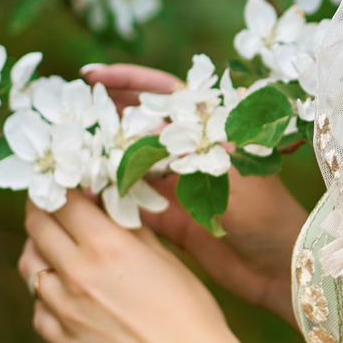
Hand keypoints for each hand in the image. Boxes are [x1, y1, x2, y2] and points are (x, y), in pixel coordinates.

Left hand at [19, 190, 233, 342]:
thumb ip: (126, 225)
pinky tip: (63, 294)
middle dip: (40, 211)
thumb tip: (103, 202)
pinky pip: (38, 310)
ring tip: (54, 250)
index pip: (60, 200)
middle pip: (36, 228)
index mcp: (105, 245)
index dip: (56, 186)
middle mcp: (76, 273)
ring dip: (38, 251)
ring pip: (28, 267)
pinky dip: (45, 296)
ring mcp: (65, 310)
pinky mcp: (65, 340)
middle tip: (50, 207)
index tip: (58, 183)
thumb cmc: (188, 308)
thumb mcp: (161, 254)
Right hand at [80, 63, 310, 321]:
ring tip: (62, 153)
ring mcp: (175, 184)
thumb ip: (180, 152)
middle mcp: (187, 151)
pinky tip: (79, 194)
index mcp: (208, 128)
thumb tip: (134, 133)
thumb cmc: (264, 211)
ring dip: (97, 158)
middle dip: (102, 118)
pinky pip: (127, 202)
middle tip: (65, 116)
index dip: (127, 80)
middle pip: (136, 124)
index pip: (162, 91)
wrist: (280, 267)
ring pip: (126, 163)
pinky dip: (104, 198)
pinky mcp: (167, 218)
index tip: (89, 75)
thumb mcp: (221, 172)